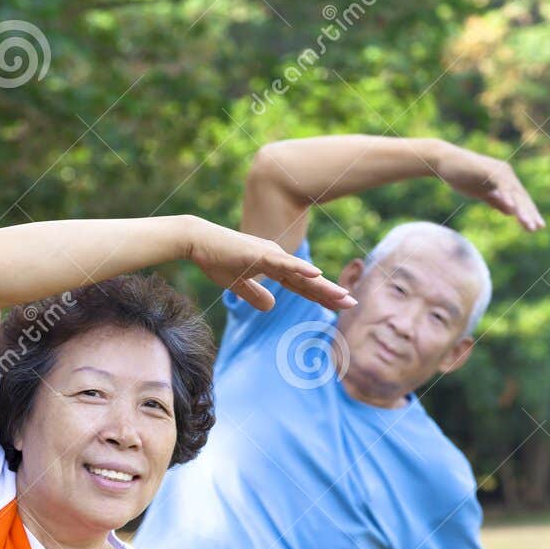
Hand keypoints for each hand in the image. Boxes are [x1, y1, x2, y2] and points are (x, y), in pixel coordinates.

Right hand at [188, 217, 356, 312]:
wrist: (197, 242)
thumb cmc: (215, 260)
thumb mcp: (237, 285)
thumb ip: (254, 295)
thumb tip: (270, 306)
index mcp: (274, 266)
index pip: (302, 285)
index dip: (320, 296)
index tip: (338, 306)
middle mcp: (278, 259)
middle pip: (308, 281)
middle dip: (329, 293)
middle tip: (352, 304)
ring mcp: (271, 255)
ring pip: (302, 273)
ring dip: (322, 285)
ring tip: (342, 296)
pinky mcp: (261, 254)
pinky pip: (284, 263)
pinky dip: (301, 269)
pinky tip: (317, 274)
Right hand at [432, 144, 544, 231]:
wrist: (444, 161)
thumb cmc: (461, 176)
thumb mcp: (481, 192)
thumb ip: (496, 200)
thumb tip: (510, 211)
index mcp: (505, 180)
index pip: (520, 199)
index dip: (528, 212)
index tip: (536, 227)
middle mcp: (506, 174)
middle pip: (521, 197)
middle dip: (530, 214)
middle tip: (538, 228)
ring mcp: (499, 172)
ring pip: (514, 194)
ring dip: (522, 211)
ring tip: (529, 225)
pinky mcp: (490, 171)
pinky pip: (502, 187)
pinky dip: (507, 198)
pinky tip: (513, 209)